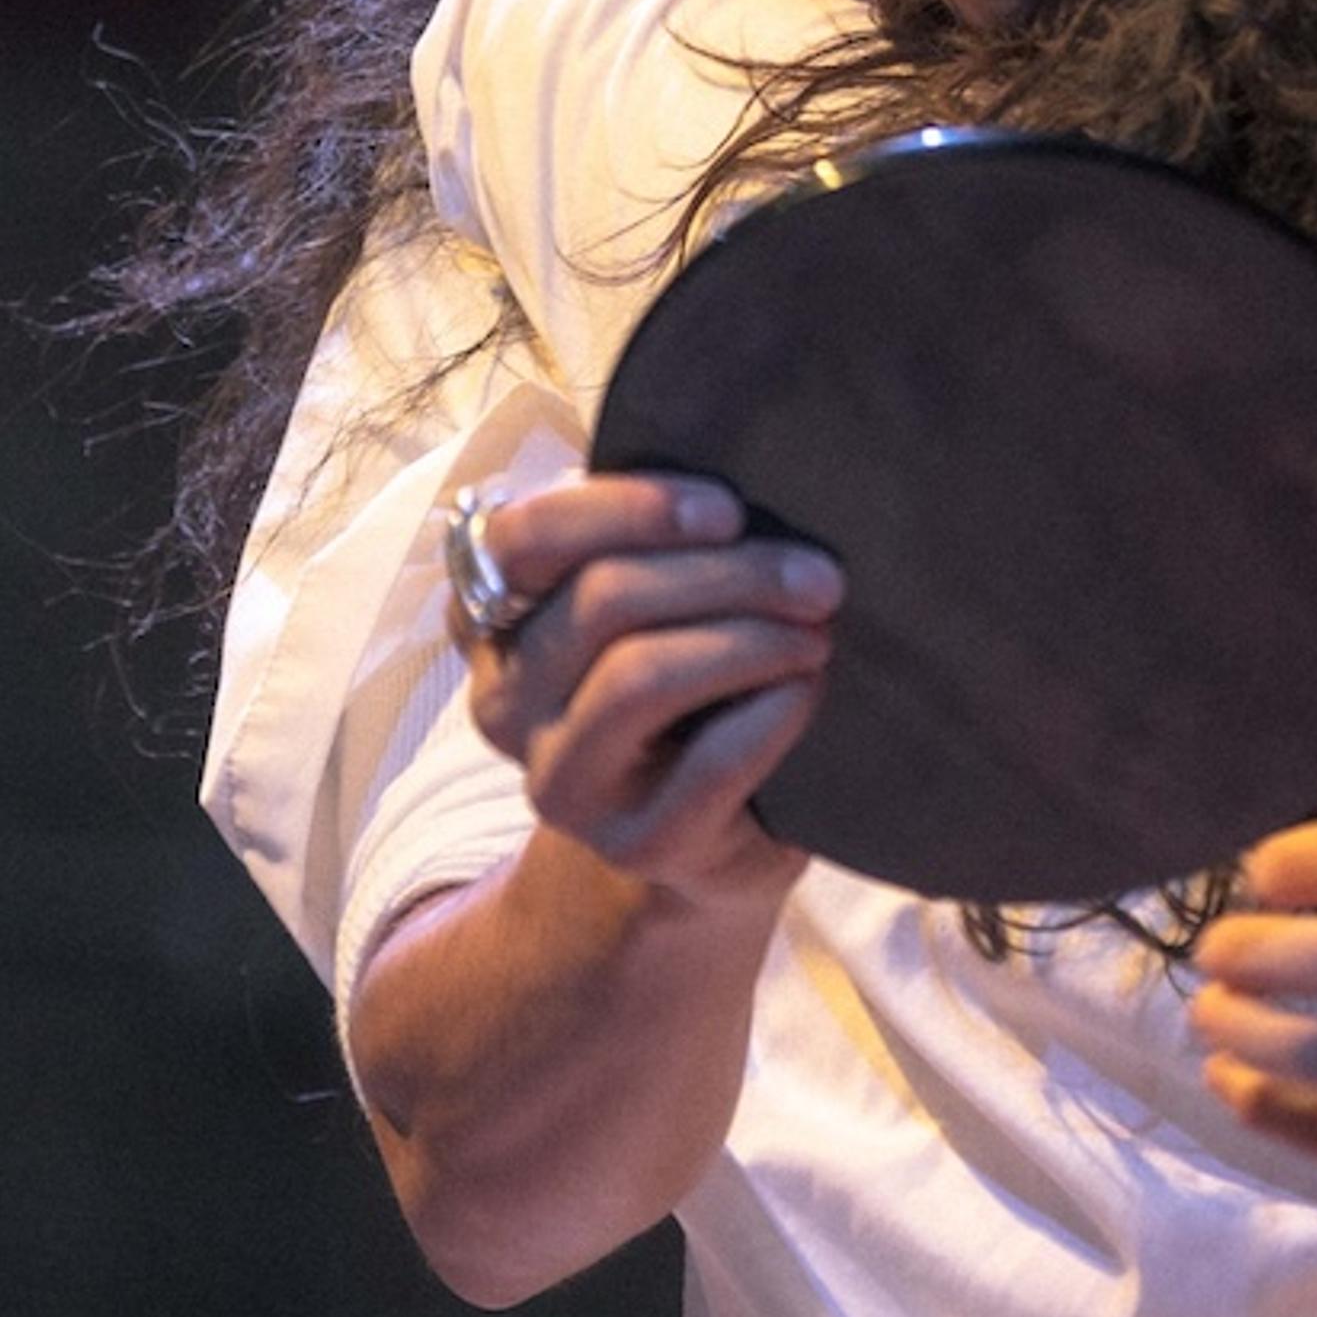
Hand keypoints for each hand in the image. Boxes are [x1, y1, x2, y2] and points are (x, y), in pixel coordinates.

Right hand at [456, 473, 840, 906]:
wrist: (713, 831)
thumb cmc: (692, 685)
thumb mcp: (655, 604)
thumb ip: (653, 543)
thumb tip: (740, 472)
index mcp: (498, 622)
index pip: (520, 538)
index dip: (625, 508)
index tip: (727, 509)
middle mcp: (505, 704)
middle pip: (601, 600)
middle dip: (728, 573)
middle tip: (818, 576)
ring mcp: (562, 783)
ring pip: (640, 677)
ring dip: (749, 639)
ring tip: (817, 633)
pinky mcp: (634, 843)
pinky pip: (709, 763)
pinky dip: (773, 712)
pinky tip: (808, 690)